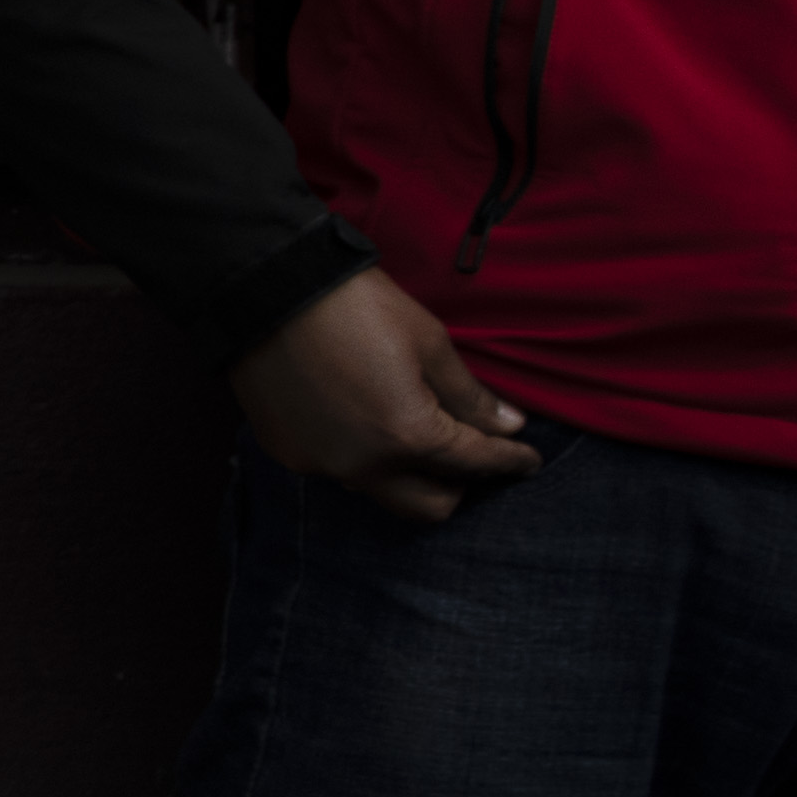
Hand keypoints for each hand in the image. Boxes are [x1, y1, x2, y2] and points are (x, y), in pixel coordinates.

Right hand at [232, 267, 542, 521]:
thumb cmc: (355, 307)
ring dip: (406, 473)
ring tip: (411, 433)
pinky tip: (358, 417)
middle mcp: (363, 465)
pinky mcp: (288, 452)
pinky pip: (338, 469)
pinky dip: (360, 454)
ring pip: (381, 491)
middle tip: (471, 454)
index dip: (509, 460)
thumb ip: (469, 395)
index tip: (528, 459)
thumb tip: (507, 425)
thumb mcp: (428, 342)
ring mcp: (320, 463)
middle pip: (430, 505)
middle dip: (459, 484)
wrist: (267, 290)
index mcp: (407, 435)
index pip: (475, 462)